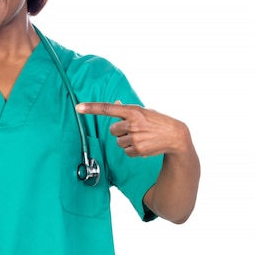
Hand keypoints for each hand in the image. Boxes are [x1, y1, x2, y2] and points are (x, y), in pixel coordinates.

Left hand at [75, 102, 191, 157]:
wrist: (175, 136)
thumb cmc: (157, 121)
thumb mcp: (143, 111)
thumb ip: (127, 109)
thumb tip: (116, 102)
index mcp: (132, 111)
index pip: (107, 108)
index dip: (91, 108)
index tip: (78, 107)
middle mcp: (132, 123)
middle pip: (112, 130)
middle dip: (120, 131)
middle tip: (135, 130)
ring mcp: (135, 137)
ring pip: (118, 142)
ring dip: (127, 141)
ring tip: (142, 138)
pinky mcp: (138, 150)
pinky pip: (126, 152)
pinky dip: (133, 150)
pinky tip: (144, 145)